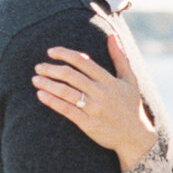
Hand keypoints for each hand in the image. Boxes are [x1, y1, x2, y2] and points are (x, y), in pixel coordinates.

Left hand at [33, 36, 156, 172]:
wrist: (136, 137)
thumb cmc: (132, 106)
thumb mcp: (130, 79)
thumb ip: (120, 57)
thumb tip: (112, 35)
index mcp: (109, 80)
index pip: (83, 61)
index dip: (65, 54)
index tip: (51, 52)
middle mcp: (101, 93)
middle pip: (71, 76)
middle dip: (51, 69)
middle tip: (38, 66)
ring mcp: (95, 109)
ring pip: (66, 92)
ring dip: (48, 84)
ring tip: (36, 79)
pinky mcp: (89, 124)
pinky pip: (67, 110)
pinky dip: (52, 102)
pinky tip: (41, 95)